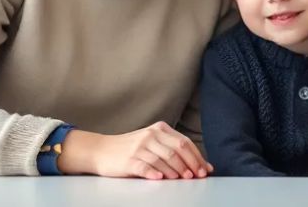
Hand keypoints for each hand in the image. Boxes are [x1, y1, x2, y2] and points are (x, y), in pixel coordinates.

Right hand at [63, 123, 212, 179]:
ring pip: (163, 158)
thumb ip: (172, 149)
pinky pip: (145, 166)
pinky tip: (161, 178)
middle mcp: (150, 135)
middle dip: (190, 163)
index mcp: (159, 129)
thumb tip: (199, 164)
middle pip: (177, 149)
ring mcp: (139, 147)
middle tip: (196, 176)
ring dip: (176, 170)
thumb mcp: (151, 142)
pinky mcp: (129, 160)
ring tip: (183, 178)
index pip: (183, 142)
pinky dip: (155, 172)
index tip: (205, 169)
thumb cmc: (131, 148)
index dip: (196, 156)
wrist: (102, 150)